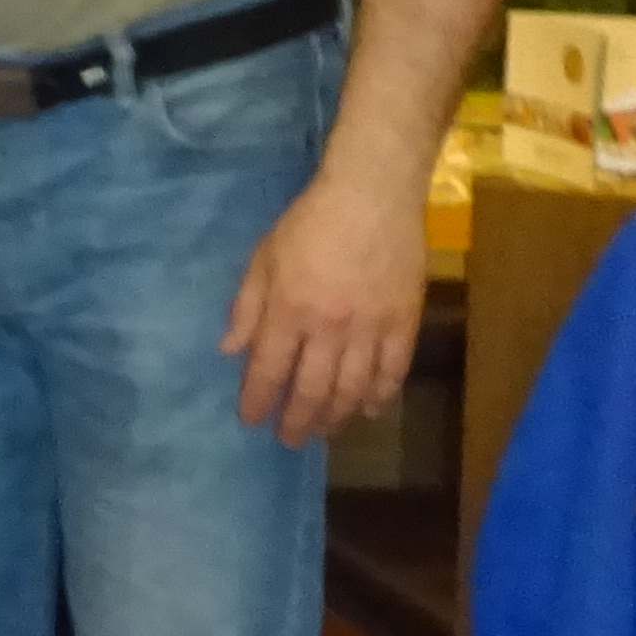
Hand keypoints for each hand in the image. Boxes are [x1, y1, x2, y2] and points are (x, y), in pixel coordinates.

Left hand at [222, 167, 426, 443]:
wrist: (373, 195)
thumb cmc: (310, 222)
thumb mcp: (263, 257)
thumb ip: (246, 306)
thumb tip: (230, 350)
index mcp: (289, 311)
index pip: (269, 371)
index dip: (258, 401)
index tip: (250, 421)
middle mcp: (329, 328)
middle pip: (312, 390)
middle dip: (297, 421)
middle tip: (290, 440)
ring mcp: (371, 328)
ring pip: (353, 389)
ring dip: (337, 416)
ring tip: (325, 430)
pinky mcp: (405, 321)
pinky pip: (394, 370)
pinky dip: (382, 396)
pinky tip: (370, 410)